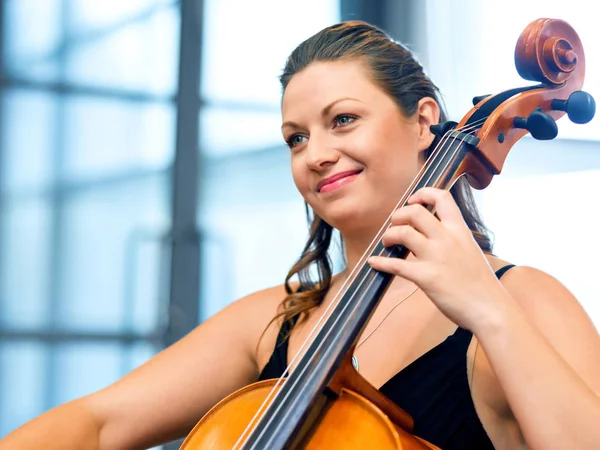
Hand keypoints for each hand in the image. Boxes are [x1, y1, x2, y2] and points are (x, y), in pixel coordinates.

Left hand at [367, 187, 506, 329]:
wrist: (490, 309)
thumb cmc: (482, 284)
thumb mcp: (471, 251)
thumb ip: (453, 240)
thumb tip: (431, 237)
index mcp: (460, 231)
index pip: (443, 197)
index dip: (424, 193)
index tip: (413, 200)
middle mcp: (447, 239)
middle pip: (414, 212)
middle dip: (399, 216)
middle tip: (395, 225)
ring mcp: (436, 257)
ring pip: (402, 233)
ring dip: (388, 236)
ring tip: (387, 243)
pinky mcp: (426, 277)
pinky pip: (396, 265)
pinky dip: (380, 262)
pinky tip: (373, 262)